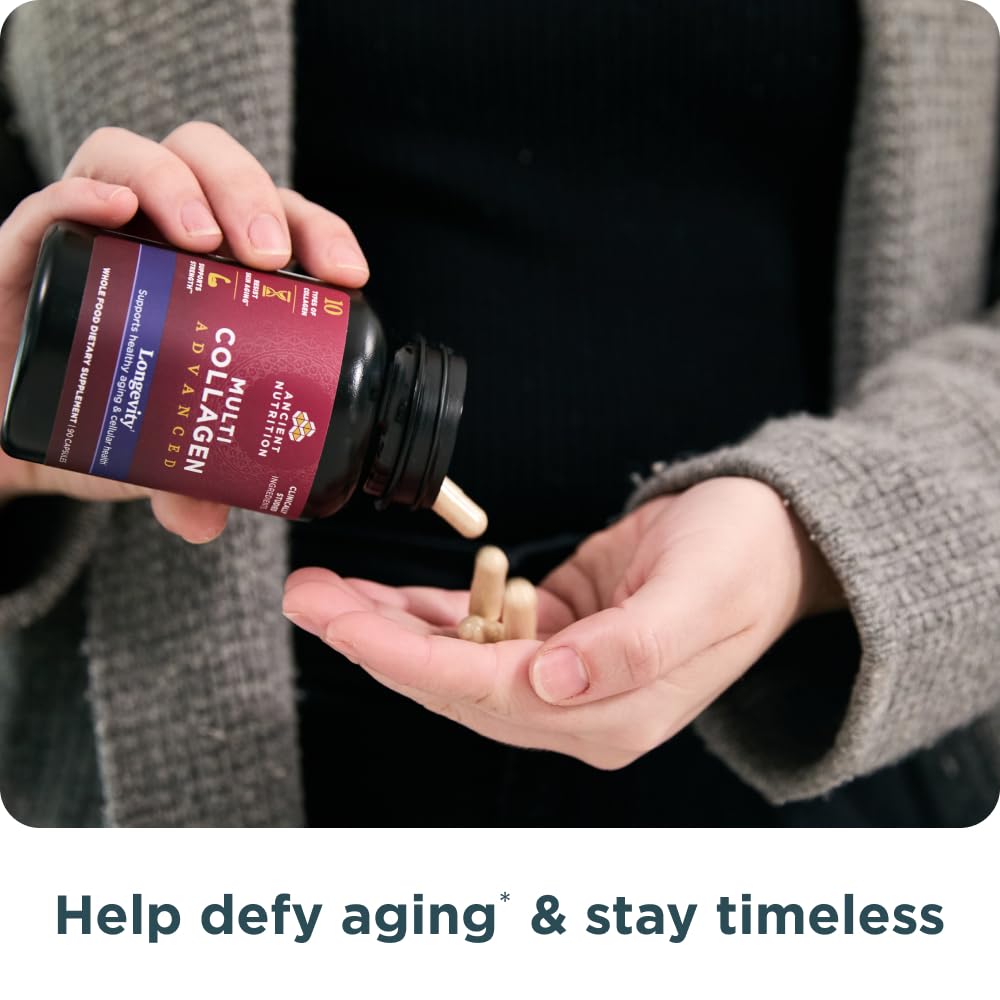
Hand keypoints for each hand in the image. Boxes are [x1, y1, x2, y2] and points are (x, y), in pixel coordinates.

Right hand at [0, 122, 367, 539]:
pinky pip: (50, 201)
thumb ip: (189, 483)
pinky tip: (114, 210)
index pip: (275, 221)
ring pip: (138, 158)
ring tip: (206, 242)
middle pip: (211, 165)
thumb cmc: (104, 418)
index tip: (347, 275)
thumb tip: (205, 523)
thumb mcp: (158, 454)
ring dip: (180, 186)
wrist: (12, 424)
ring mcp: (93, 232)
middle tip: (266, 257)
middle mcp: (155, 234)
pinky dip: (83, 195)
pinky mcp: (31, 247)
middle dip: (251, 196)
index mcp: (212, 269)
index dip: (318, 231)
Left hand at [282, 477, 844, 768]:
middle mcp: (580, 707)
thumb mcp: (700, 593)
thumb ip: (632, 649)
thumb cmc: (744, 557)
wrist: (772, 534)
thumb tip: (553, 683)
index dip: (406, 659)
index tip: (341, 625)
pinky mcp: (554, 637)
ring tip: (323, 589)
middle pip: (452, 681)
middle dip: (374, 641)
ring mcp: (564, 676)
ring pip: (453, 658)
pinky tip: (383, 595)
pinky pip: (476, 629)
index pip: (484, 693)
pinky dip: (427, 611)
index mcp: (613, 713)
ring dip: (388, 625)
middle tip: (307, 596)